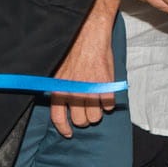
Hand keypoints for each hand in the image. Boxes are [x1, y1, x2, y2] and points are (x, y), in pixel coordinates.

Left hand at [49, 20, 115, 138]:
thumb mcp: (59, 70)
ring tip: (97, 102)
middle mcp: (74, 92)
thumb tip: (60, 103)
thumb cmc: (74, 48)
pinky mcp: (106, 87)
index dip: (64, 128)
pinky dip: (109, 103)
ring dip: (97, 112)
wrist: (90, 34)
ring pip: (95, 117)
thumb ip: (60, 88)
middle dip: (84, 119)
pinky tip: (106, 95)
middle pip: (80, 121)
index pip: (58, 117)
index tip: (69, 133)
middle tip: (87, 111)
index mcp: (60, 88)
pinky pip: (109, 106)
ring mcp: (91, 91)